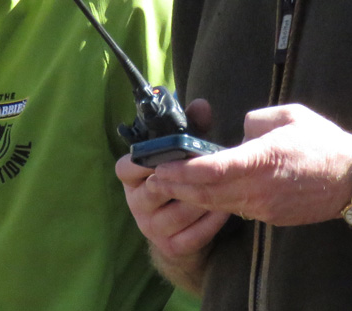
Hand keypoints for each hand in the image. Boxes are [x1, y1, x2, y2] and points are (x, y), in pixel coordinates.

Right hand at [115, 99, 228, 290]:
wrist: (182, 227)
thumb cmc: (180, 177)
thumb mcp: (182, 150)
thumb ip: (191, 126)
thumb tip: (201, 105)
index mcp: (132, 178)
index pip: (125, 168)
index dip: (141, 162)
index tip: (163, 153)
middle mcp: (137, 203)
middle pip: (153, 191)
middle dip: (180, 179)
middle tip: (202, 169)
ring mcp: (152, 228)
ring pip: (176, 214)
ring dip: (200, 200)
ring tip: (221, 188)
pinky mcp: (171, 246)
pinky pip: (192, 235)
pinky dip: (211, 222)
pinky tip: (226, 209)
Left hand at [148, 103, 351, 226]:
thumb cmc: (322, 142)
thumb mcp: (287, 115)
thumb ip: (254, 121)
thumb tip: (239, 134)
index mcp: (262, 159)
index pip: (212, 169)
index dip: (181, 171)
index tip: (160, 167)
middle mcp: (259, 188)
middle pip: (207, 193)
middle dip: (176, 187)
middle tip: (152, 179)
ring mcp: (265, 206)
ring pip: (218, 205)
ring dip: (191, 197)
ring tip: (169, 187)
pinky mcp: (271, 216)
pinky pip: (235, 209)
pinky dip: (213, 203)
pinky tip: (202, 195)